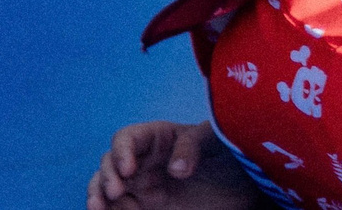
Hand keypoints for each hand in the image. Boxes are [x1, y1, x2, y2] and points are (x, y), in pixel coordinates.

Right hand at [87, 122, 257, 209]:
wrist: (245, 186)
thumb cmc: (228, 154)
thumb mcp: (215, 141)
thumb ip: (192, 147)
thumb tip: (175, 170)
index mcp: (154, 138)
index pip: (126, 139)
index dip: (121, 152)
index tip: (128, 170)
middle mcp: (141, 160)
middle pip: (111, 164)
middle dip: (106, 177)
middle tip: (114, 194)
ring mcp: (143, 185)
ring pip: (109, 188)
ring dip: (98, 196)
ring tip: (96, 209)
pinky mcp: (148, 206)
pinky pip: (121, 208)